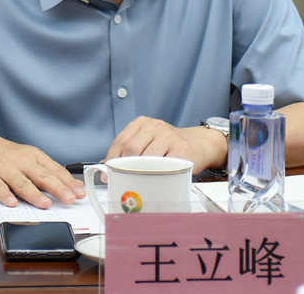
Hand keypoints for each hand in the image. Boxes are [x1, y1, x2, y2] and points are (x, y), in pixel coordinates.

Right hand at [0, 129, 85, 208]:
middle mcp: (22, 162)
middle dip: (57, 188)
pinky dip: (5, 195)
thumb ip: (48, 172)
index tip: (80, 193)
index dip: (68, 182)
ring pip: (21, 183)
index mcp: (34, 157)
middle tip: (70, 199)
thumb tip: (71, 187)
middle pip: (42, 176)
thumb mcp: (30, 158)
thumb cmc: (7, 155)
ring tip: (45, 204)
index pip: (55, 170)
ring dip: (34, 194)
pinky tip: (12, 203)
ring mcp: (5, 169)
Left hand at [104, 116, 225, 173]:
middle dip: (125, 167)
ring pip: (146, 159)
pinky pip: (164, 166)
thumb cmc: (168, 146)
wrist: (198, 144)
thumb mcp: (146, 141)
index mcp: (142, 123)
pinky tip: (158, 178)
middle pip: (131, 149)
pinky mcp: (182, 149)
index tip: (108, 174)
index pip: (120, 141)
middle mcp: (155, 126)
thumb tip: (105, 167)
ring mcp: (169, 136)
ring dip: (142, 173)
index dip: (112, 160)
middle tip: (125, 180)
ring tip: (142, 180)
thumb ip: (128, 150)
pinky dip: (158, 175)